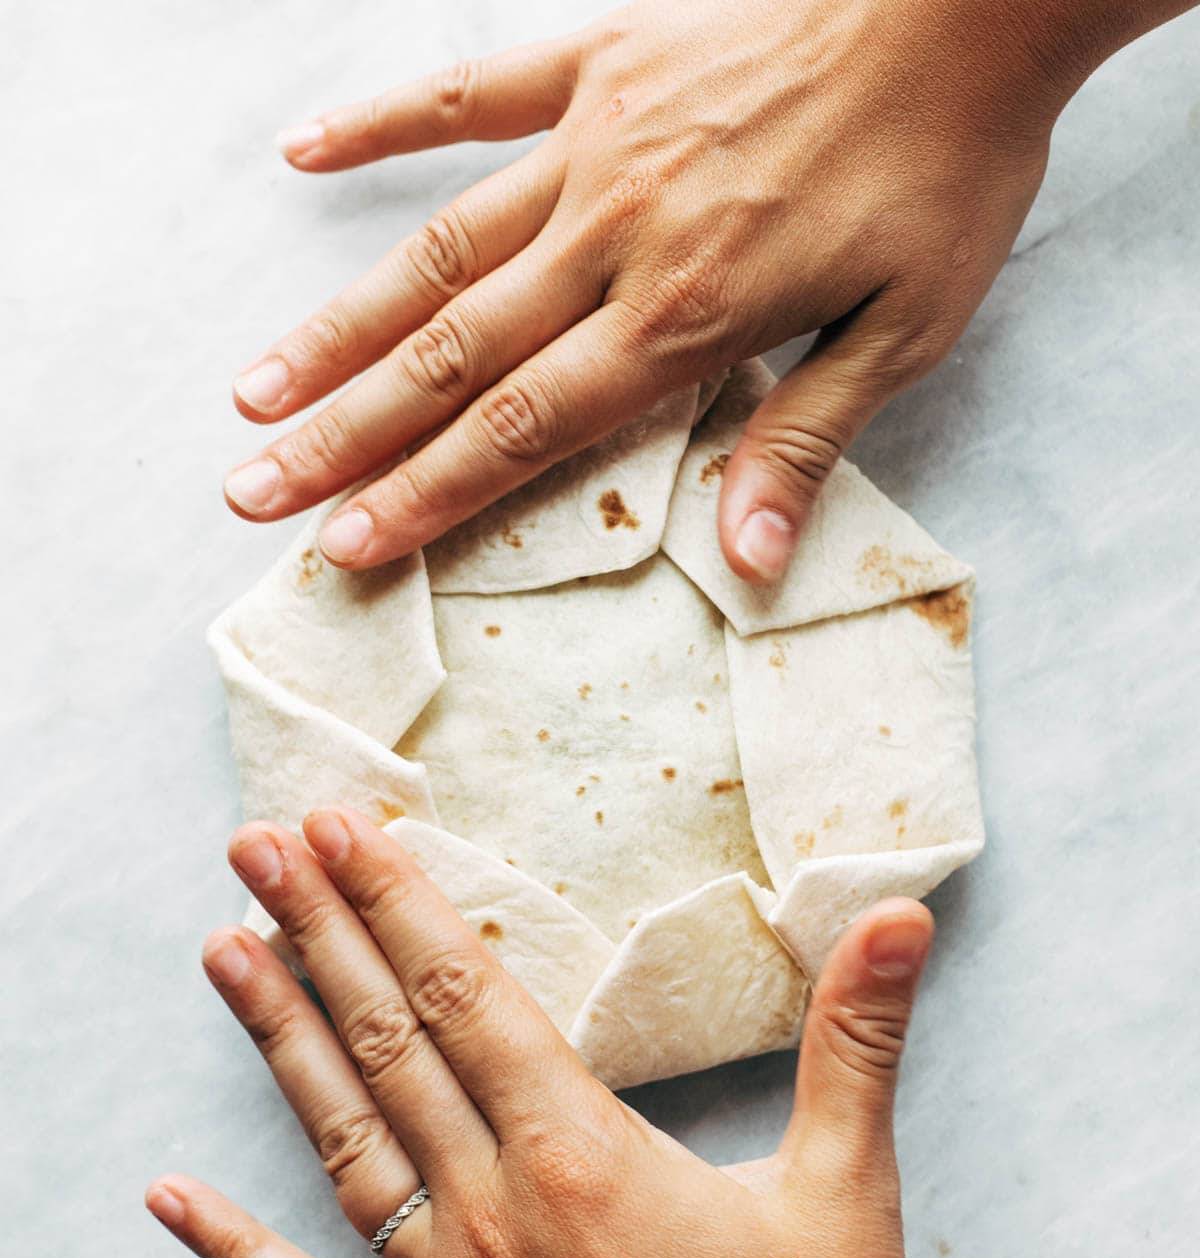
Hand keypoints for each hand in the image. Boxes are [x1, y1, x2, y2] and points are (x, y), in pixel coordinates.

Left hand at [148, 807, 934, 1257]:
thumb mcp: (846, 1191)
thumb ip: (856, 1043)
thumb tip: (898, 917)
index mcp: (579, 1155)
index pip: (465, 993)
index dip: (396, 903)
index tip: (338, 829)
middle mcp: (492, 1212)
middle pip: (386, 1043)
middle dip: (317, 933)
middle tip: (256, 846)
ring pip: (340, 1140)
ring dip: (277, 1039)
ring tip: (222, 951)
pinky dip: (238, 1249)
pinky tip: (171, 1199)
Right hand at [223, 0, 1081, 581]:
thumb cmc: (945, 170)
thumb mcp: (905, 330)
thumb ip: (806, 441)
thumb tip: (746, 564)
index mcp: (683, 318)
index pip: (524, 430)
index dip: (427, 494)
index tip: (346, 543)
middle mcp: (612, 239)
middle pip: (452, 357)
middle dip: (346, 436)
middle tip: (252, 491)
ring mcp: (593, 144)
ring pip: (437, 251)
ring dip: (338, 326)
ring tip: (255, 388)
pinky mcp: (596, 61)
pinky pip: (466, 91)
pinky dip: (382, 121)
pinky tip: (305, 154)